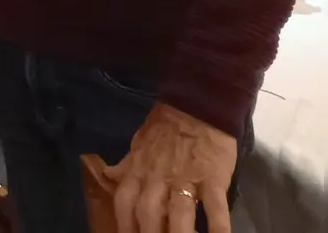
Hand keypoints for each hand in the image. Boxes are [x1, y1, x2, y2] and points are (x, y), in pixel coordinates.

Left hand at [106, 102, 236, 232]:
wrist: (198, 105)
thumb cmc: (166, 127)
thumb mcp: (138, 143)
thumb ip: (127, 165)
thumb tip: (110, 177)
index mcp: (139, 171)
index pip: (124, 204)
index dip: (124, 226)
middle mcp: (158, 178)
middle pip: (149, 214)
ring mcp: (186, 179)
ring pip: (178, 214)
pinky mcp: (213, 178)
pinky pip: (214, 207)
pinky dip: (217, 226)